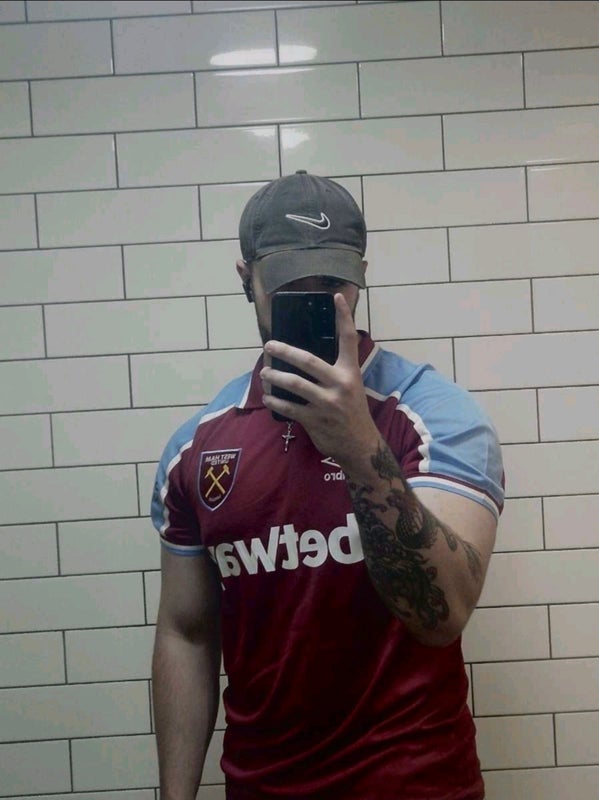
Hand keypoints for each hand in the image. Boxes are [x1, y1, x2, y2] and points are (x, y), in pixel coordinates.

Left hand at [260, 294, 380, 472]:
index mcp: (350, 372)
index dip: (344, 316)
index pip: (348, 339)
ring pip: (294, 384)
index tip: (336, 297)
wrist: (360, 445)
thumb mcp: (351, 386)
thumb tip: (306, 356)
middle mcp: (340, 384)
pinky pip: (289, 407)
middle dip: (284, 351)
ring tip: (264, 372)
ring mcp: (327, 403)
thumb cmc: (352, 412)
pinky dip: (275, 401)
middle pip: (308, 360)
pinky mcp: (315, 419)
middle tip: (269, 346)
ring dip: (274, 377)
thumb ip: (335, 370)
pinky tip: (268, 397)